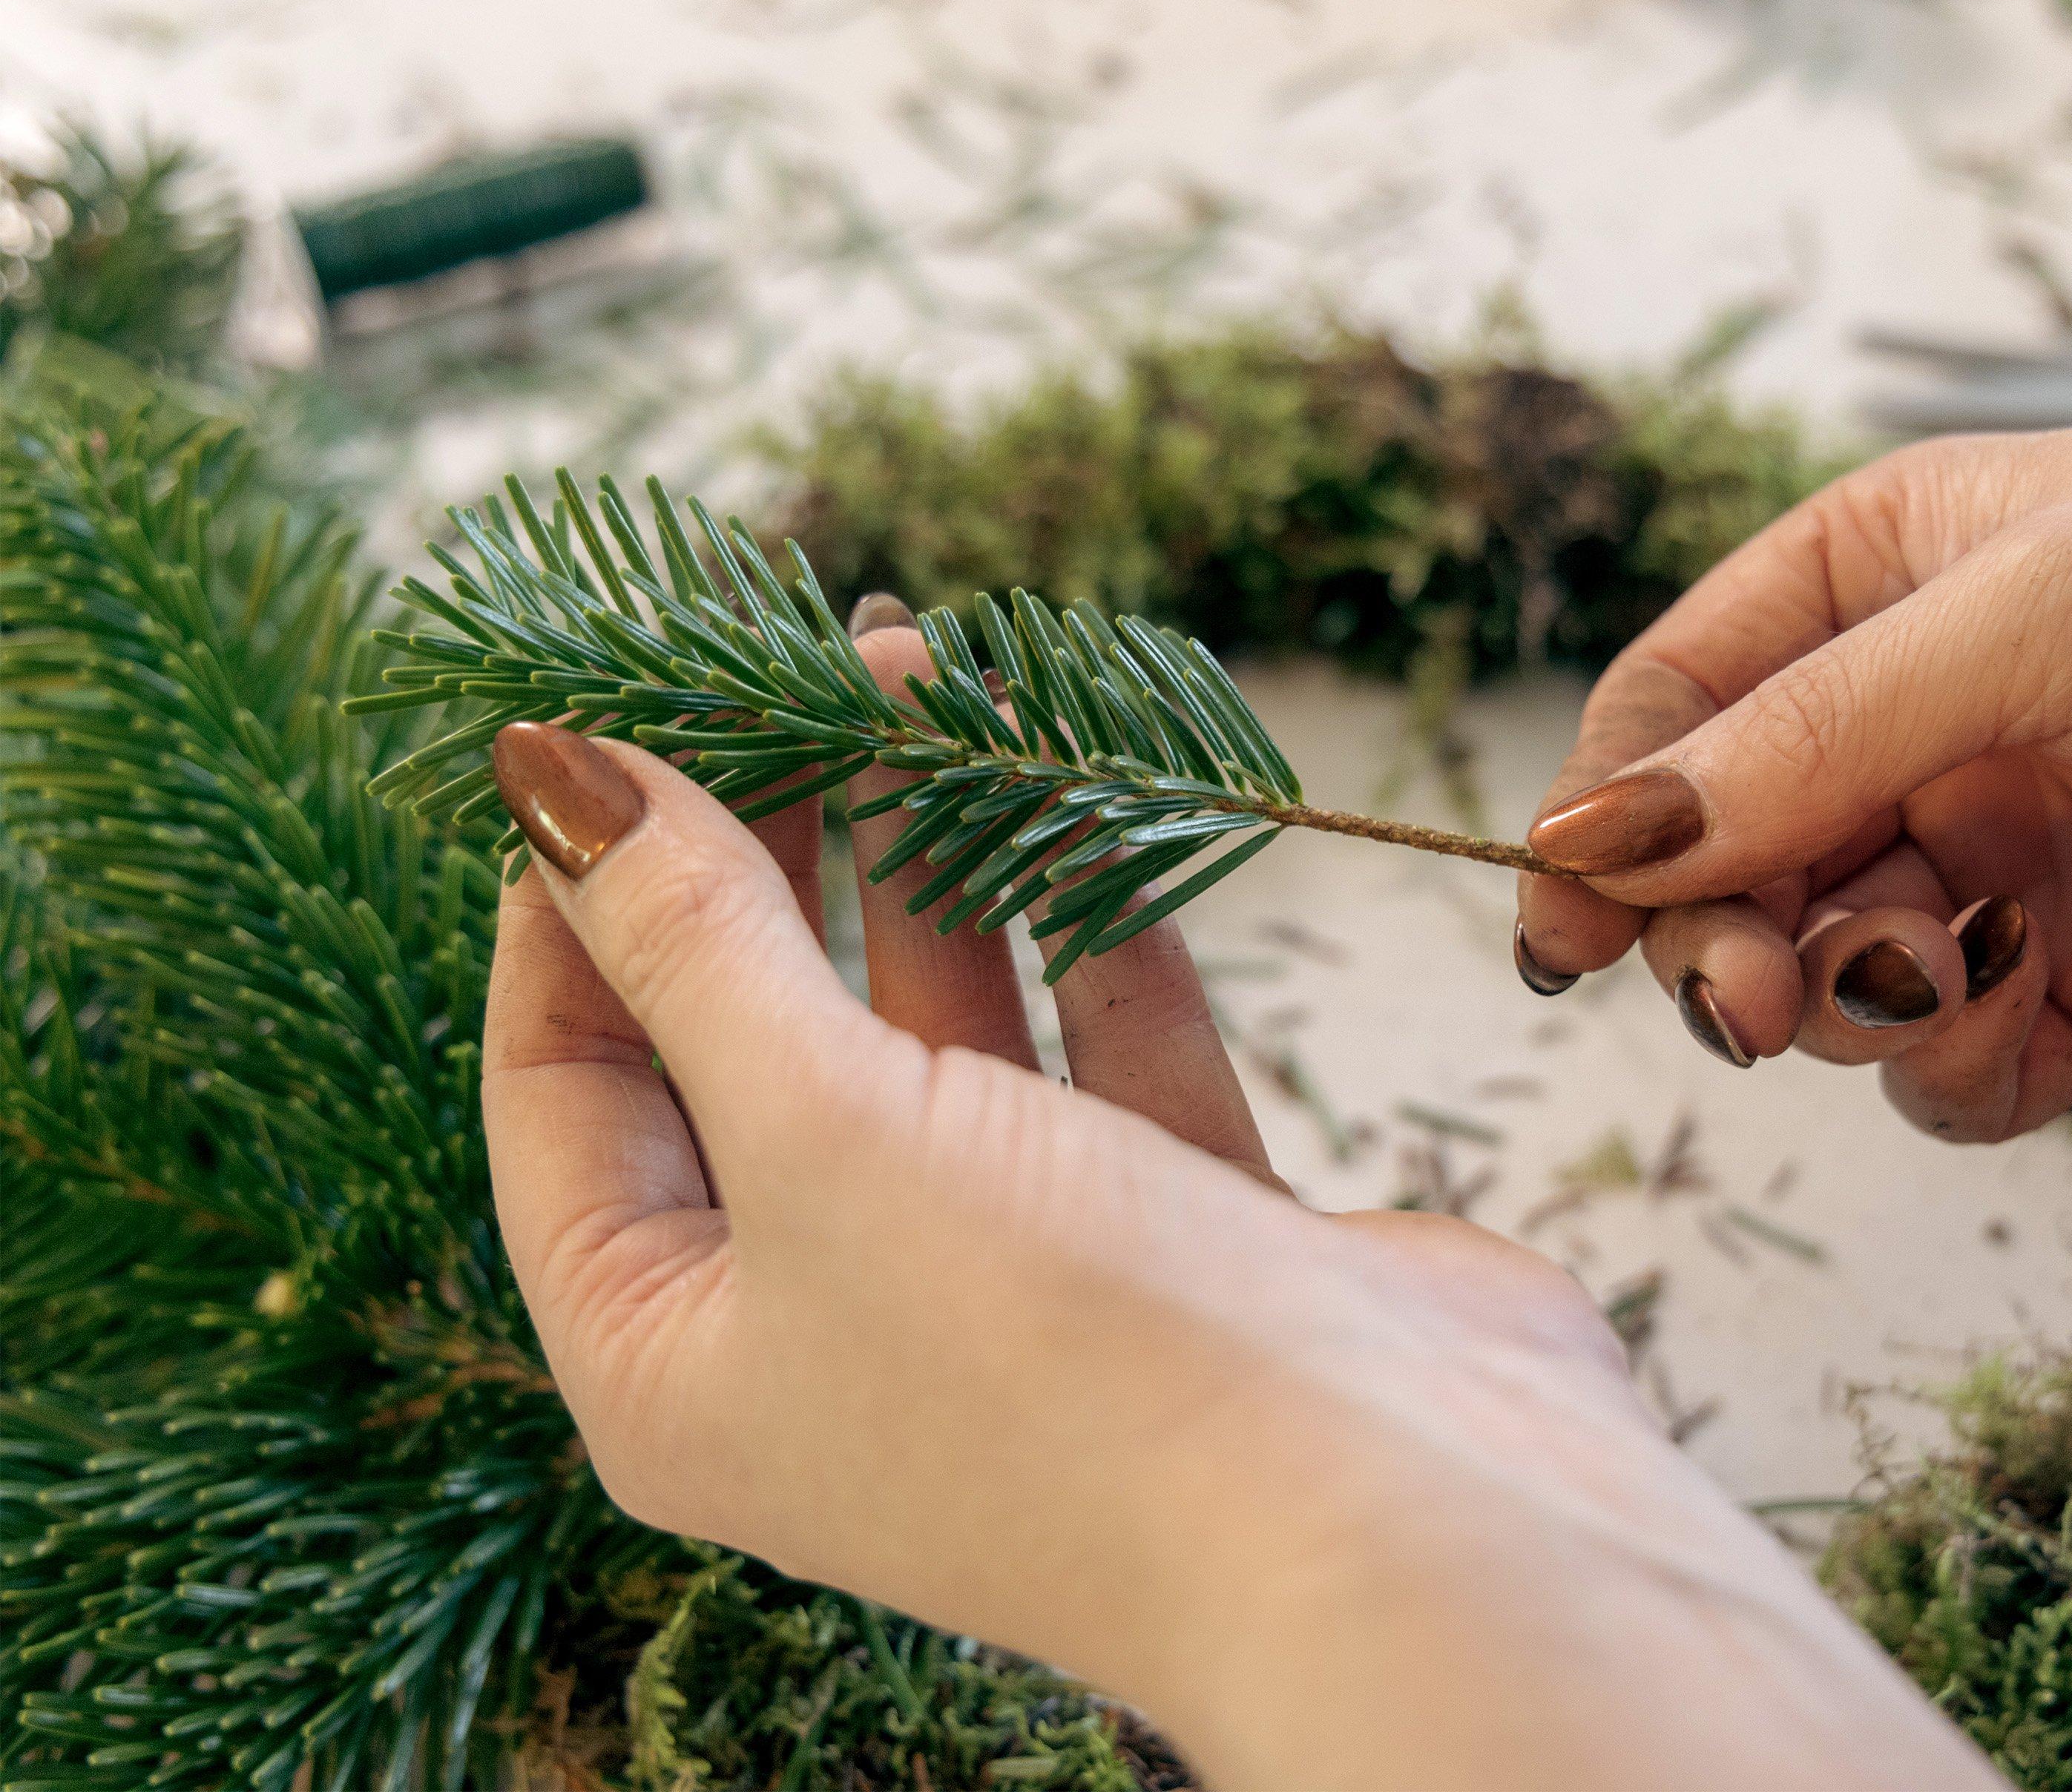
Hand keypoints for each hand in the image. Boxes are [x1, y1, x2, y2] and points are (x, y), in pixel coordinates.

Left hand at [480, 613, 2003, 1791]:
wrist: (1410, 1530)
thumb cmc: (1064, 1366)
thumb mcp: (823, 1134)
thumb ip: (692, 940)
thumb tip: (550, 770)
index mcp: (677, 1355)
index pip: (567, 1086)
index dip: (578, 894)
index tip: (626, 709)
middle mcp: (830, 1322)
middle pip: (757, 1033)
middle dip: (776, 839)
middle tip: (804, 652)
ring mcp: (1013, 1279)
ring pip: (942, 1022)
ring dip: (935, 851)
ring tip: (929, 667)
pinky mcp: (1179, 1237)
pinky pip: (1101, 1049)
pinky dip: (1089, 924)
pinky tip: (1069, 788)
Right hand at [1519, 410, 2071, 1137]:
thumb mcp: (2037, 609)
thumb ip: (1807, 737)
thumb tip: (1594, 845)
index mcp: (1890, 581)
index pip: (1682, 703)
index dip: (1607, 813)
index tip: (1559, 920)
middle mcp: (1930, 725)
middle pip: (1731, 861)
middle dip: (1715, 931)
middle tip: (1742, 987)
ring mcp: (2010, 863)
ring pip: (1828, 972)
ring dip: (1838, 994)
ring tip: (1926, 974)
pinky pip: (1953, 1064)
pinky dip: (1957, 1061)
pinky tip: (2023, 1013)